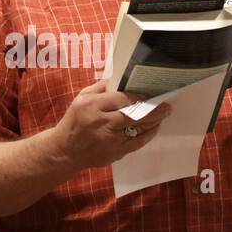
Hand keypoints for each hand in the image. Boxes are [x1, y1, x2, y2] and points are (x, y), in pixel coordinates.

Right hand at [51, 80, 171, 169]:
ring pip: (138, 128)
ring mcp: (109, 139)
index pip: (121, 98)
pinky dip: (147, 135)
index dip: (138, 96)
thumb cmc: (74, 121)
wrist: (65, 150)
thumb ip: (100, 87)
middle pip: (133, 114)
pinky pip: (136, 143)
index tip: (150, 94)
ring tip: (163, 114)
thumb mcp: (81, 98)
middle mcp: (101, 122)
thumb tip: (119, 78)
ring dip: (153, 121)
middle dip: (153, 109)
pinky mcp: (114, 153)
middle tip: (166, 105)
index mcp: (92, 106)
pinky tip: (154, 128)